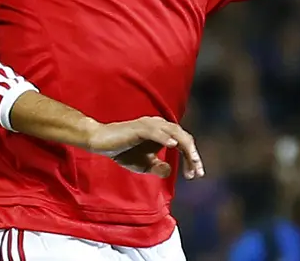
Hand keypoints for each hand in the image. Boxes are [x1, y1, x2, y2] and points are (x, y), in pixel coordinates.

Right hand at [85, 116, 203, 179]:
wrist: (101, 142)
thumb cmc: (122, 151)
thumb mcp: (144, 165)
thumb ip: (158, 167)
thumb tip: (170, 170)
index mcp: (162, 132)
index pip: (184, 143)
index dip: (192, 158)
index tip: (195, 175)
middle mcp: (159, 125)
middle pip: (183, 137)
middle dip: (193, 155)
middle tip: (198, 172)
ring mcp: (149, 125)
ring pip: (174, 132)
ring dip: (185, 147)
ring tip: (192, 160)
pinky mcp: (139, 127)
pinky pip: (155, 131)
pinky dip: (165, 137)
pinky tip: (173, 146)